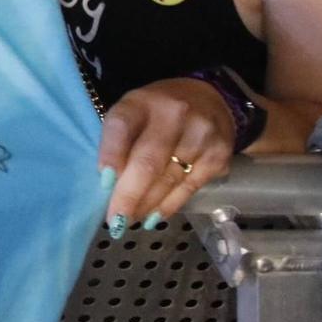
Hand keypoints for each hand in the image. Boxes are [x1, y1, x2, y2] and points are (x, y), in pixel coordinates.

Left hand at [98, 78, 237, 232]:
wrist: (212, 101)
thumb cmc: (158, 112)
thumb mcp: (134, 112)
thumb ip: (119, 140)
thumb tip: (109, 184)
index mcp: (141, 100)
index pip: (121, 125)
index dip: (110, 154)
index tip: (103, 182)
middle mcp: (173, 114)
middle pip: (148, 161)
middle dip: (128, 195)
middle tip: (115, 221)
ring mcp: (200, 134)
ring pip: (169, 179)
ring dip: (147, 205)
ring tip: (129, 220)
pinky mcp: (218, 155)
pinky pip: (189, 187)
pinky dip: (169, 205)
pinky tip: (154, 217)